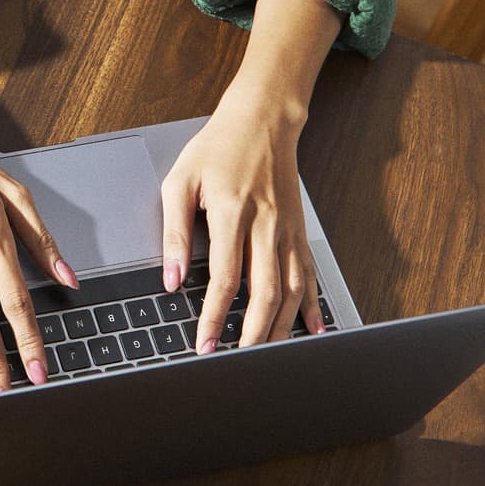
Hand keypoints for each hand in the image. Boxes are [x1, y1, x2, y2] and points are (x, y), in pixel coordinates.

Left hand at [159, 88, 324, 353]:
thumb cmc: (216, 149)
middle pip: (265, 293)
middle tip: (237, 364)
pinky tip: (312, 330)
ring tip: (265, 357)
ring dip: (280, 328)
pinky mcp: (300, 232)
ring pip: (292, 291)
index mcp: (233, 212)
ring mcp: (289, 230)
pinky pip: (309, 275)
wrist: (262, 120)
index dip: (213, 317)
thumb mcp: (180, 181)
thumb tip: (172, 278)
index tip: (203, 344)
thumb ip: (174, 231)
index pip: (226, 278)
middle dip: (252, 335)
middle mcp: (268, 225)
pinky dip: (311, 306)